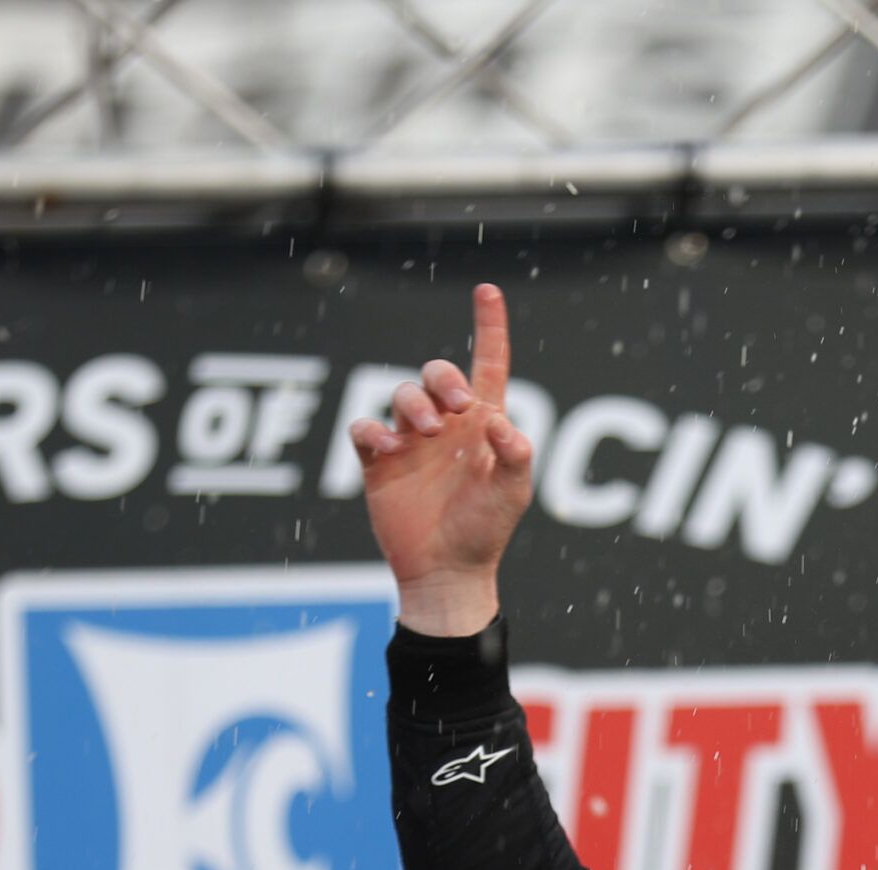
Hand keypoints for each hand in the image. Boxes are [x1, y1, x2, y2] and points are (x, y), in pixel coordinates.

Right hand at [350, 284, 533, 635]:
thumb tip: (502, 422)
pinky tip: (389, 449)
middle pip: (438, 373)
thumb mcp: (512, 492)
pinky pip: (364, 427)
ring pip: (401, 394)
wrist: (447, 570)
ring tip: (423, 434)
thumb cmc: (486, 530)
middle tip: (456, 408)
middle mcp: (447, 425)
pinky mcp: (377, 461)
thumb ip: (514, 455)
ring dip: (412, 404)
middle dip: (443, 377)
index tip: (487, 290)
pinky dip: (372, 430)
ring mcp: (410, 441)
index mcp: (484, 424)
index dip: (489, 327)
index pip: (489, 364)